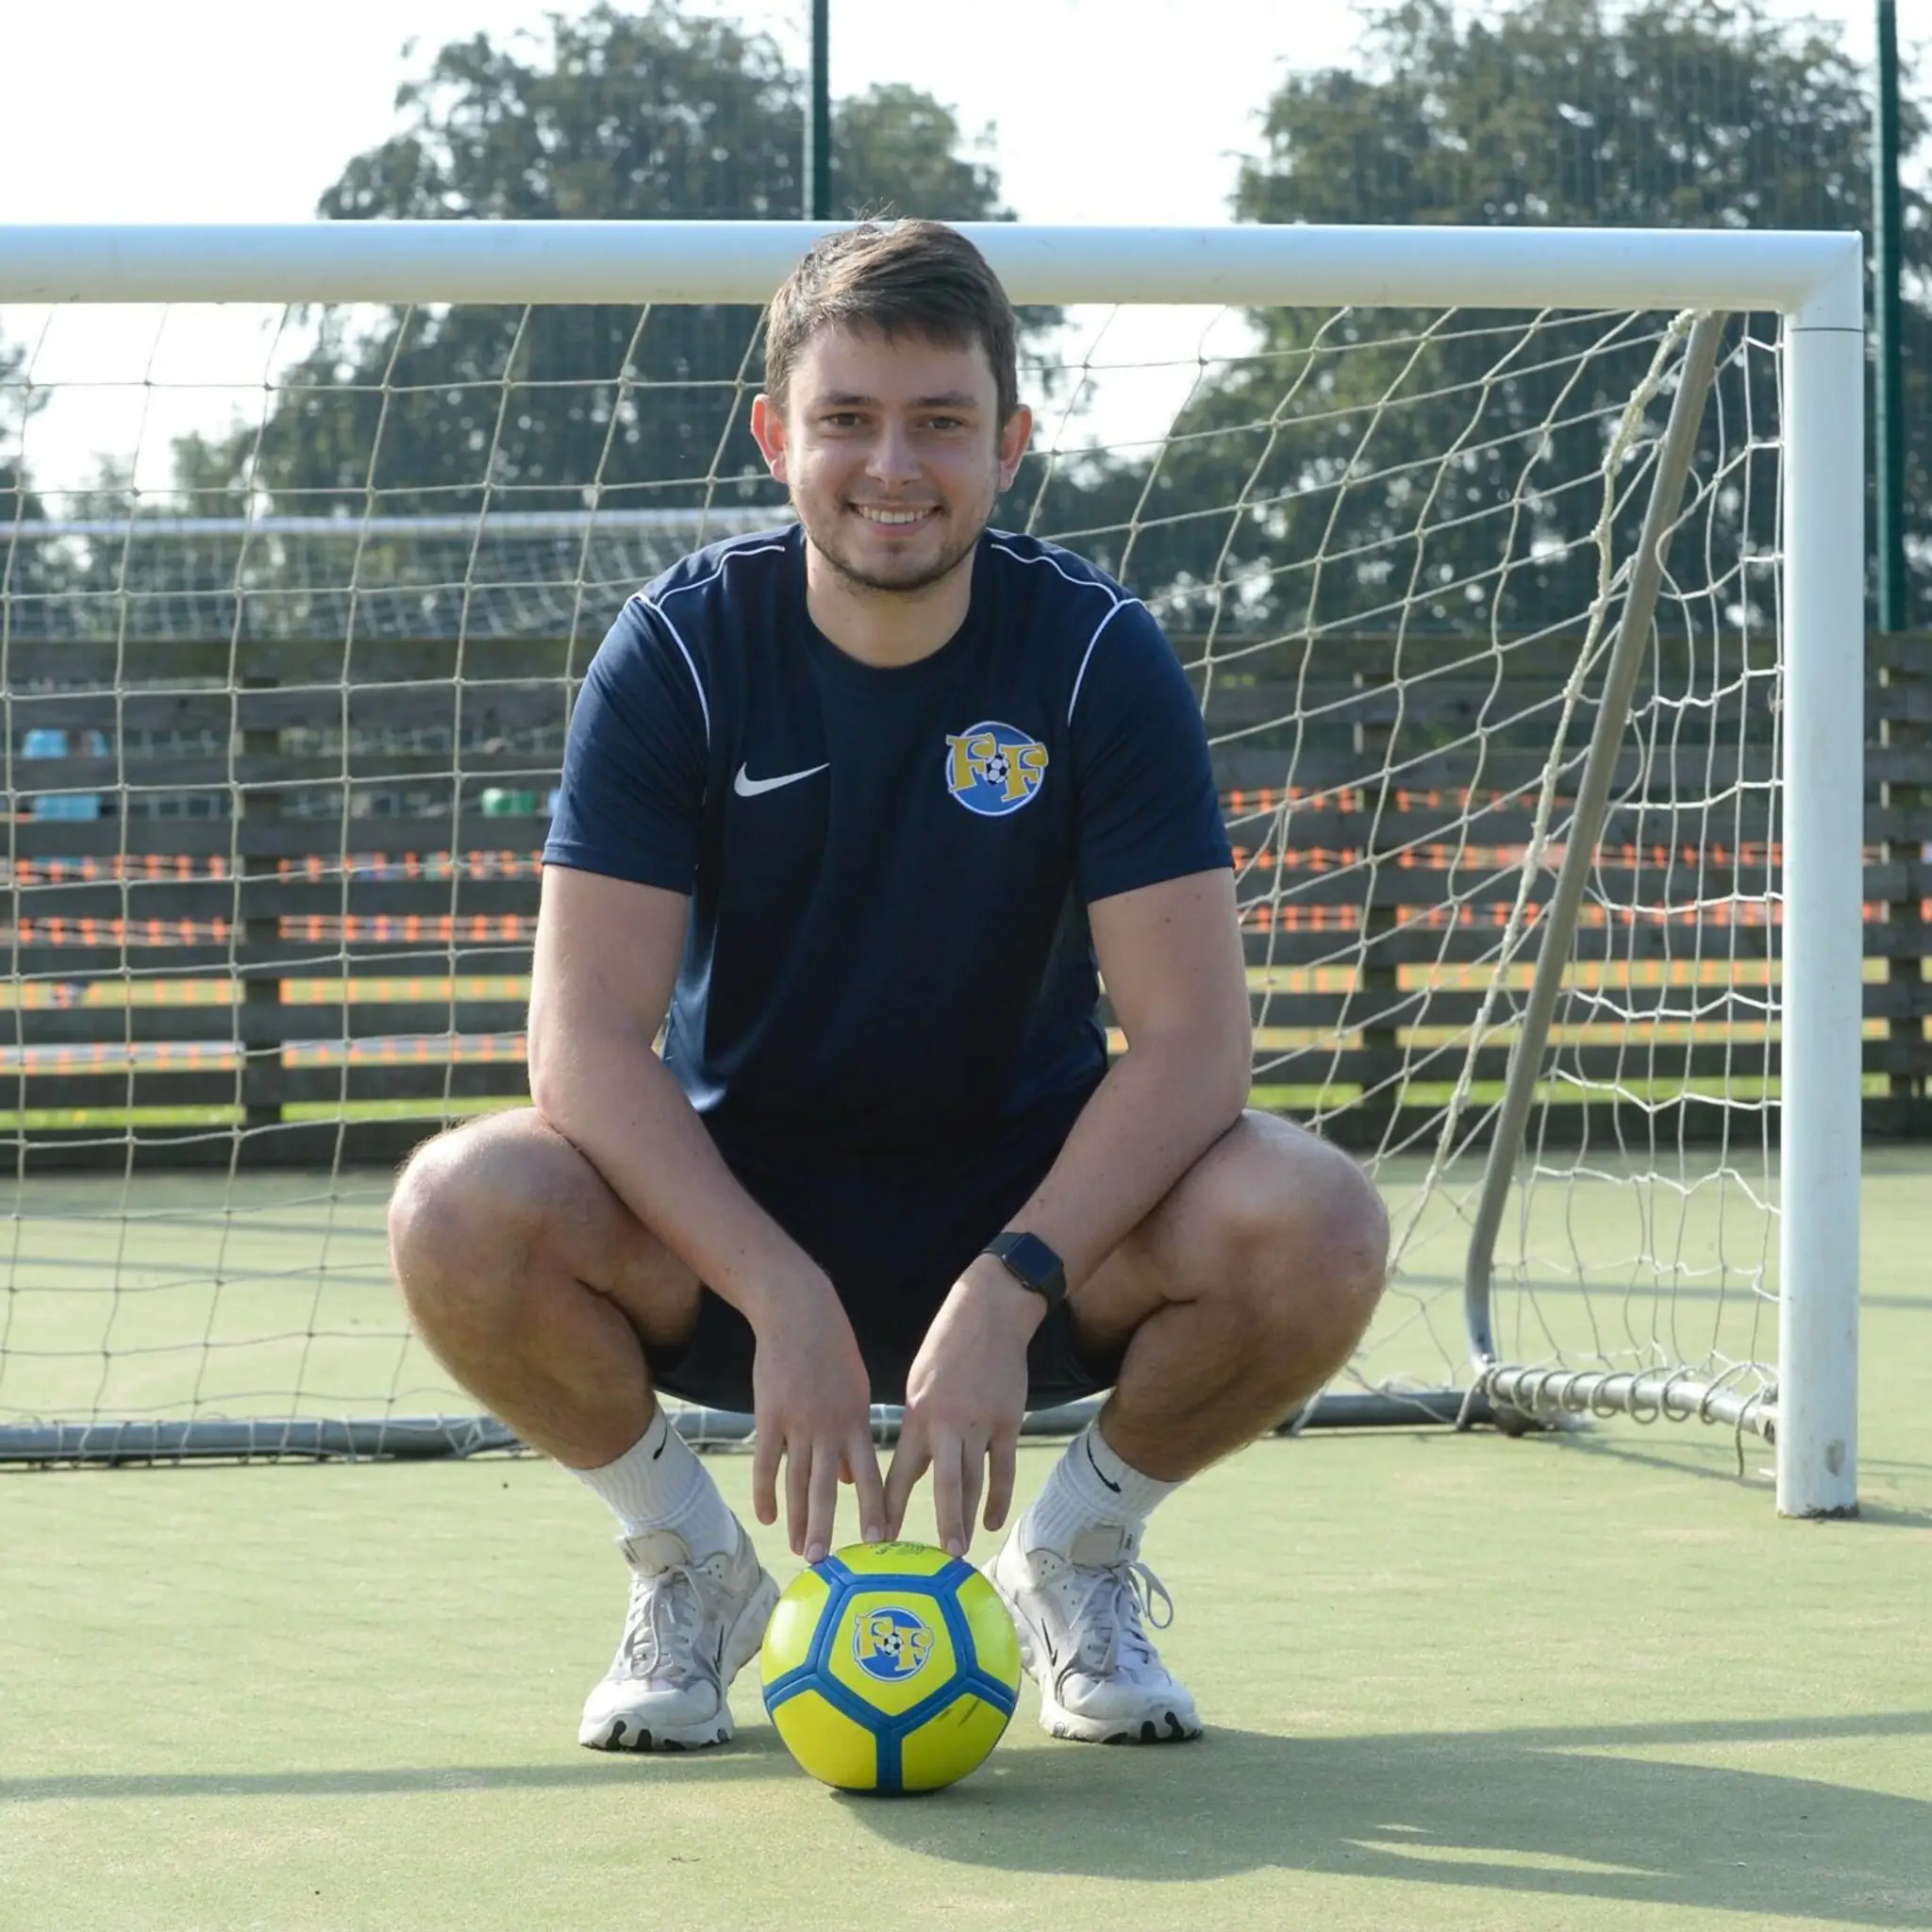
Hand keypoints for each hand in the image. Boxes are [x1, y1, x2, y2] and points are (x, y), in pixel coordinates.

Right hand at [750, 1282, 885, 1564]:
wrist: (800, 1315)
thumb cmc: (832, 1353)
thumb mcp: (855, 1392)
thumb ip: (854, 1436)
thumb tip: (849, 1480)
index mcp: (857, 1421)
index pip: (870, 1475)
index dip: (873, 1510)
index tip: (879, 1544)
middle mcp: (830, 1428)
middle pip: (828, 1488)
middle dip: (829, 1528)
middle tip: (827, 1565)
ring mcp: (797, 1423)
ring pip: (796, 1482)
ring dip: (798, 1520)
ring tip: (800, 1551)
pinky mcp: (769, 1416)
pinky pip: (767, 1463)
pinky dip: (766, 1493)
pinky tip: (766, 1517)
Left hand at [884, 1259, 1043, 1556]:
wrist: (988, 1314)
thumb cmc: (946, 1350)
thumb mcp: (919, 1385)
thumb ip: (917, 1427)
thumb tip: (912, 1469)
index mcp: (918, 1415)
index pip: (901, 1472)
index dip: (890, 1507)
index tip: (878, 1540)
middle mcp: (948, 1423)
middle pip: (944, 1484)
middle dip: (938, 1523)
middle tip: (933, 1561)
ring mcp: (981, 1423)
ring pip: (975, 1480)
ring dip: (967, 1518)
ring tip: (960, 1551)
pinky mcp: (1009, 1420)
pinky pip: (1004, 1467)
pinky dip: (999, 1497)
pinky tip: (992, 1521)